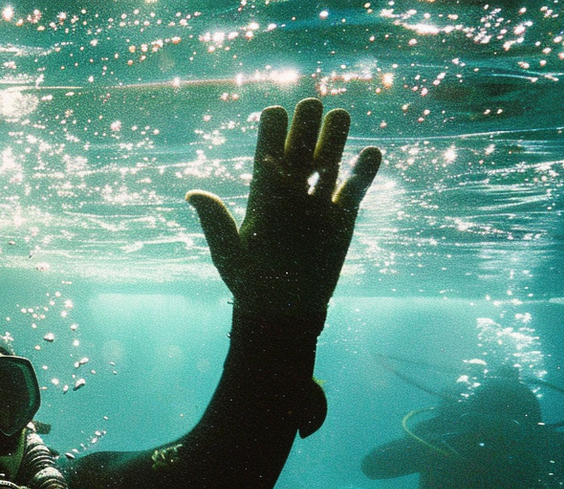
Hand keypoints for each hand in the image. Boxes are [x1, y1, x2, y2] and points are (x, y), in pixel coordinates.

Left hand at [187, 98, 382, 319]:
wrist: (282, 309)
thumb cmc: (248, 283)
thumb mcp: (228, 252)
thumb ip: (215, 221)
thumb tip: (193, 194)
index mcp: (261, 196)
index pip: (266, 156)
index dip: (270, 134)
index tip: (275, 113)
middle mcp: (289, 194)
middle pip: (299, 152)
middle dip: (305, 128)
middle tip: (311, 104)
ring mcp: (316, 204)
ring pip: (327, 164)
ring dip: (334, 141)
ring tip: (340, 115)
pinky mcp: (340, 220)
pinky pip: (352, 191)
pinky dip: (362, 174)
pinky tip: (371, 154)